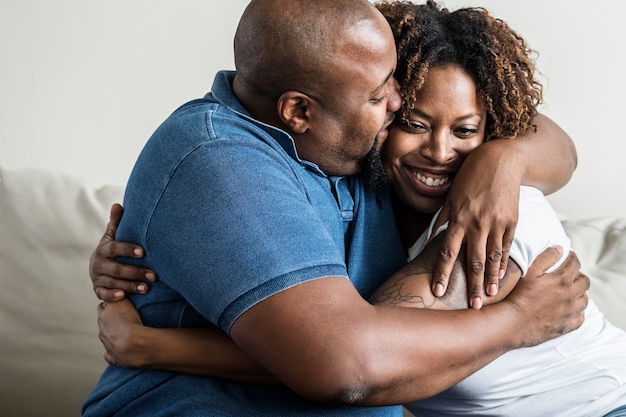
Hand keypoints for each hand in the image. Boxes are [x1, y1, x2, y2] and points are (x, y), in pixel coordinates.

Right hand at [90, 203, 155, 301]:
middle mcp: (98, 264)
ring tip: (147, 288)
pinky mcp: (98, 290)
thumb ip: (116, 223)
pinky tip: (123, 296)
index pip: (114, 249)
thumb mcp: (112, 237)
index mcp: (103, 249)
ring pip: (113, 283)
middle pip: (117, 269)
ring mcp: (97, 278)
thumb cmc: (111, 250)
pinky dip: (111, 296)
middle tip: (154, 275)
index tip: (143, 252)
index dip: (128, 250)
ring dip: (130, 286)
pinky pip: (103, 294)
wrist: (98, 268)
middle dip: (136, 272)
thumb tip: (118, 204)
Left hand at [98, 298, 144, 367]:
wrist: (133, 343)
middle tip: (120, 317)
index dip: (110, 304)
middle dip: (108, 319)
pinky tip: (115, 351)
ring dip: (112, 334)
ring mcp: (107, 344)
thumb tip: (116, 290)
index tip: (117, 303)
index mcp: (103, 316)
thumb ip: (118, 295)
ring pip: (106, 337)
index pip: (104, 306)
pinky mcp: (114, 357)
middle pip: (102, 322)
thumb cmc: (130, 320)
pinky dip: (110, 353)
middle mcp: (102, 330)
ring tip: (125, 332)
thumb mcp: (124, 301)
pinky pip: (109, 356)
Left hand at [431, 141, 519, 308]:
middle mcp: (477, 223)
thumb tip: (432, 238)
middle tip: (472, 306)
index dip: (443, 274)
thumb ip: (443, 218)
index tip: (438, 292)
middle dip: (472, 286)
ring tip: (490, 296)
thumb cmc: (470, 177)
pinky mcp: (512, 220)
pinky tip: (502, 276)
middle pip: (474, 261)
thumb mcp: (451, 195)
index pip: (448, 252)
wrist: (501, 160)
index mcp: (459, 218)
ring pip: (493, 257)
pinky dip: (504, 262)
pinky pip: (507, 246)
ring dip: (491, 279)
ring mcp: (497, 222)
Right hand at [506, 247, 588, 345]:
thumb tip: (560, 248)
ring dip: (580, 293)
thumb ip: (546, 257)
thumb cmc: (518, 295)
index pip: (575, 263)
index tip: (568, 256)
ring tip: (570, 291)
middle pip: (584, 281)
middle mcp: (570, 296)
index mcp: (562, 280)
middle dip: (578, 275)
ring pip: (585, 300)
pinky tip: (570, 308)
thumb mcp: (529, 271)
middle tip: (569, 274)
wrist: (513, 322)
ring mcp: (570, 312)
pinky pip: (580, 318)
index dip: (572, 257)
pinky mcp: (566, 326)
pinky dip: (578, 311)